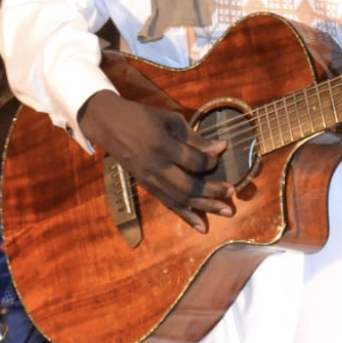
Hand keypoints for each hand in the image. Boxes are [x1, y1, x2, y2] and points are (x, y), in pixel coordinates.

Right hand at [76, 91, 232, 232]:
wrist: (109, 124)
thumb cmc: (143, 117)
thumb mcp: (170, 119)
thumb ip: (194, 137)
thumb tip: (220, 147)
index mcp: (162, 146)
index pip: (193, 161)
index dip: (210, 162)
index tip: (220, 156)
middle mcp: (155, 167)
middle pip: (188, 186)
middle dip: (212, 192)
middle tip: (232, 193)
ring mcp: (149, 179)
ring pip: (180, 199)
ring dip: (204, 207)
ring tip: (226, 212)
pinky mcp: (146, 186)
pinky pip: (168, 204)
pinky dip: (185, 216)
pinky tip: (201, 226)